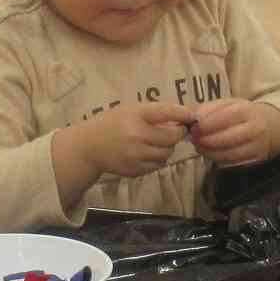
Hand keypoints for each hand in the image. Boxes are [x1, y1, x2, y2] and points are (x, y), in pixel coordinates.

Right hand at [67, 100, 196, 180]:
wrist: (88, 148)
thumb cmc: (111, 124)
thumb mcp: (129, 111)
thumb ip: (153, 113)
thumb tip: (182, 120)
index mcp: (135, 115)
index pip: (166, 112)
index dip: (182, 114)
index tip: (191, 116)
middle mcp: (137, 135)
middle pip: (172, 137)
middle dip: (176, 134)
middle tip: (173, 130)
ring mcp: (136, 155)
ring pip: (167, 153)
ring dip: (167, 148)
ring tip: (157, 142)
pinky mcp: (136, 170)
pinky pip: (158, 165)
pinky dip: (158, 159)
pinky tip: (147, 152)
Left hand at [190, 97, 279, 167]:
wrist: (273, 125)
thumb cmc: (245, 113)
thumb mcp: (230, 103)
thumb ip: (210, 108)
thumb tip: (193, 118)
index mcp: (247, 110)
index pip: (225, 118)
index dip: (207, 124)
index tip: (194, 128)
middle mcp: (255, 129)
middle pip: (227, 138)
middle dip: (207, 141)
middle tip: (193, 139)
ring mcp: (257, 146)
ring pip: (230, 154)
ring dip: (210, 152)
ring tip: (199, 147)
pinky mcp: (257, 159)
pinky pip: (234, 162)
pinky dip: (218, 159)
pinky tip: (209, 153)